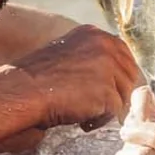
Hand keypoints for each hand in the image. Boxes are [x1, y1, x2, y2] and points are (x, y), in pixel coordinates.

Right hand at [12, 25, 142, 128]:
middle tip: (92, 103)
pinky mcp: (108, 92)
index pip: (123, 55)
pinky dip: (99, 119)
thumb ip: (91, 58)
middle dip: (114, 92)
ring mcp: (108, 68)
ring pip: (123, 94)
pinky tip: (81, 119)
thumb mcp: (68, 54)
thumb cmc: (39, 77)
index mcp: (94, 34)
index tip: (107, 88)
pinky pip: (114, 112)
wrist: (25, 90)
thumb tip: (110, 75)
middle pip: (128, 75)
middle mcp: (105, 46)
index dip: (117, 75)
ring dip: (106, 107)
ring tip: (82, 111)